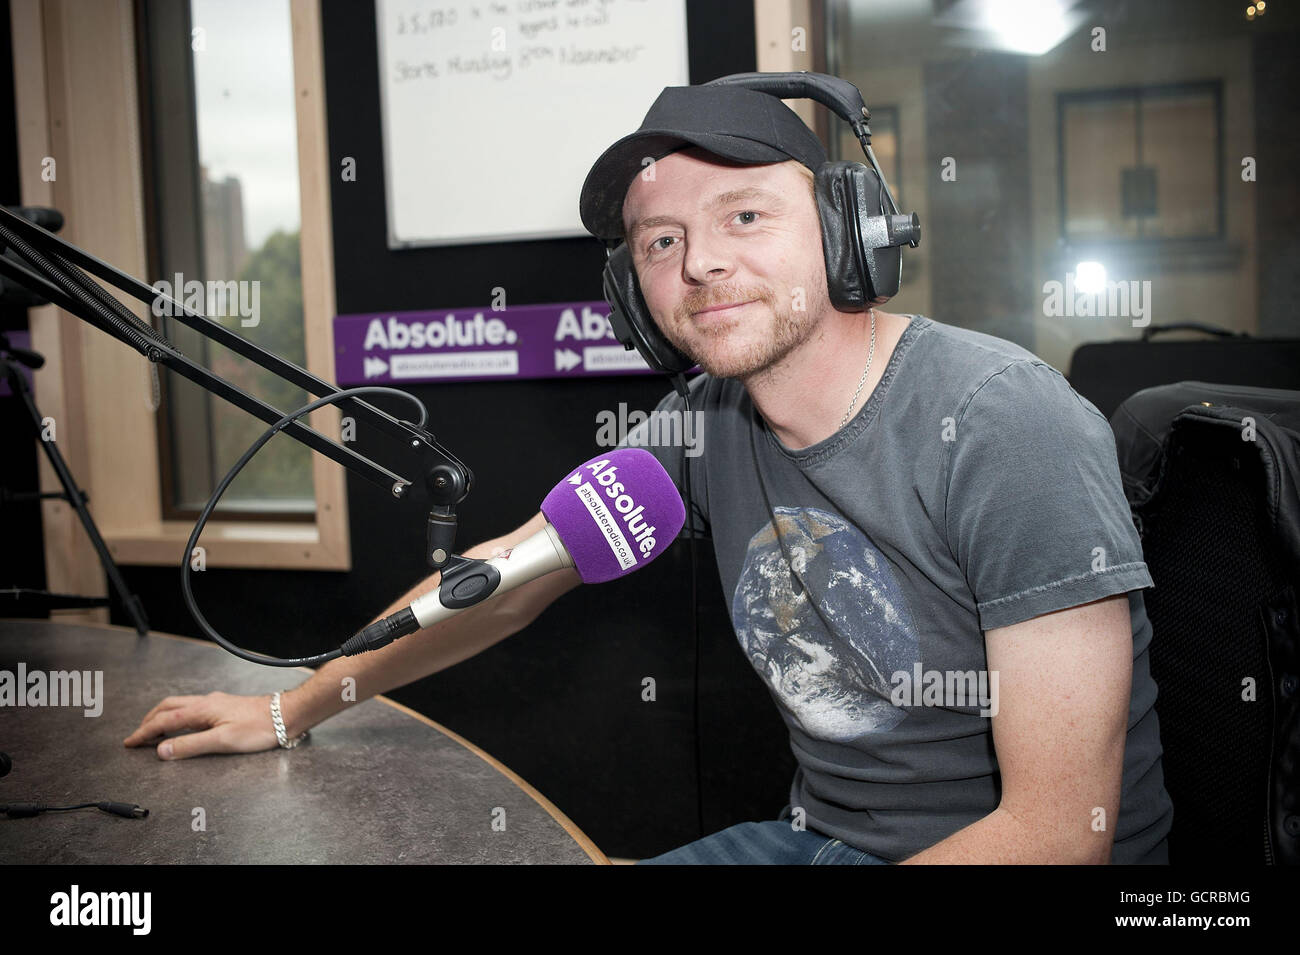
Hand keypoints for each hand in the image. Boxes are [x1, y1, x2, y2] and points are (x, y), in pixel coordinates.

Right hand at [123, 691, 285, 759]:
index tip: (130, 742)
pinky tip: (183, 724)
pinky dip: (178, 716)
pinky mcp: (224, 706)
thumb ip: (191, 745)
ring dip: (163, 717)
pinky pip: (192, 708)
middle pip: (168, 707)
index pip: (164, 721)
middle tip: (137, 736)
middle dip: (149, 721)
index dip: (144, 732)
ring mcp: (215, 703)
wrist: (285, 715)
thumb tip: (162, 750)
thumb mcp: (223, 741)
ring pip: (180, 705)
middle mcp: (206, 702)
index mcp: (201, 710)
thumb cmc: (258, 728)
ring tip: (154, 731)